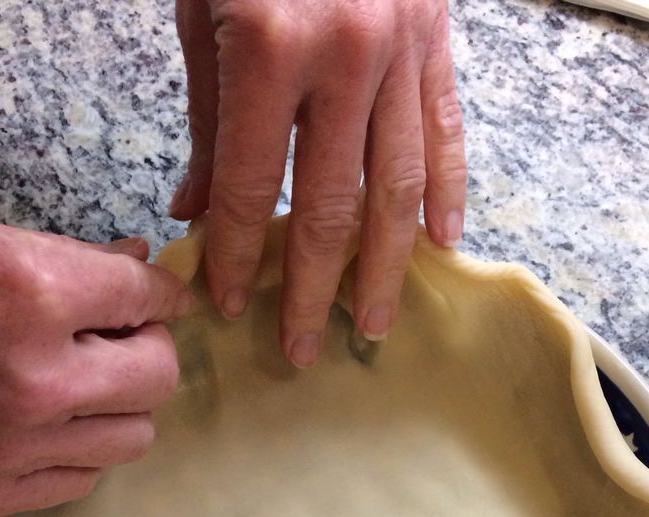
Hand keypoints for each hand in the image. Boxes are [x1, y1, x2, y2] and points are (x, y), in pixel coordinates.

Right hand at [0, 212, 191, 515]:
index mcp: (33, 293)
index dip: (158, 298)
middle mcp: (36, 377)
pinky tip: (43, 426)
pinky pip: (80, 481)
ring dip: (116, 406)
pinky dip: (75, 452)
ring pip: (131, 438)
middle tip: (114, 341)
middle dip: (144, 352)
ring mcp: (13, 445)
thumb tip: (137, 270)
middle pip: (157, 379)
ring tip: (76, 386)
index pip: (148, 301)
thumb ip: (69, 263)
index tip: (155, 302)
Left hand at [171, 0, 465, 366]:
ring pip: (401, 186)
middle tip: (301, 350)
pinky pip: (447, 131)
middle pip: (335, 208)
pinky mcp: (438, 36)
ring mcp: (403, 47)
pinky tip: (443, 246)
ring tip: (374, 325)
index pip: (255, 190)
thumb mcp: (200, 11)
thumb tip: (202, 213)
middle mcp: (347, 55)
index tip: (231, 305)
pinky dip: (448, 192)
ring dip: (388, 268)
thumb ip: (211, 121)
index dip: (240, 256)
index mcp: (271, 46)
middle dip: (313, 289)